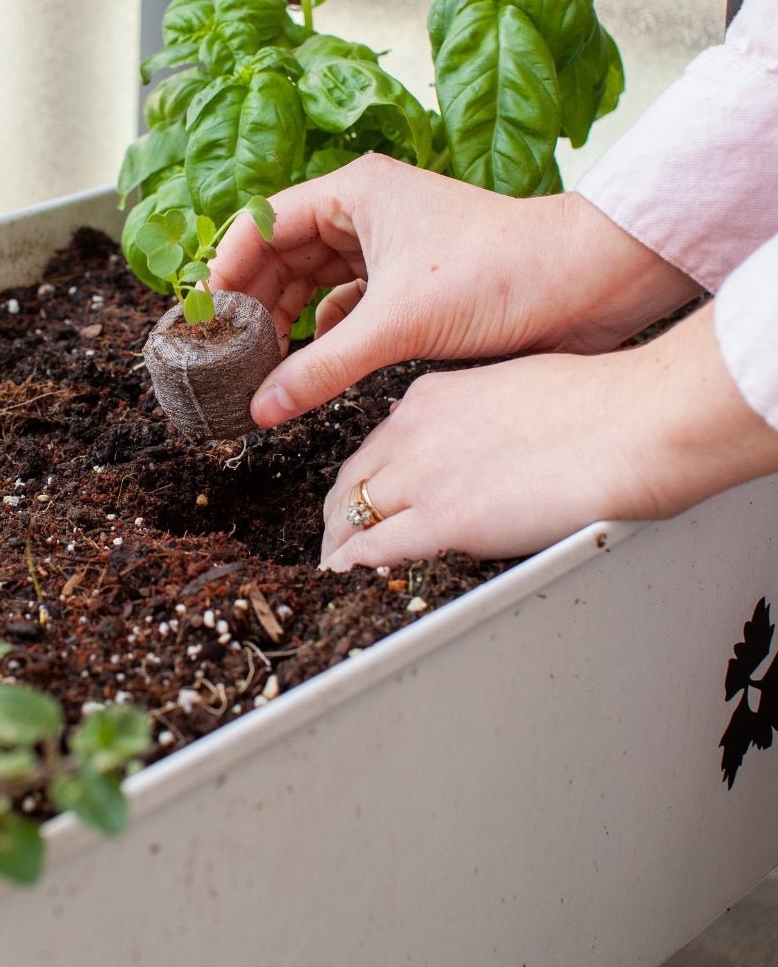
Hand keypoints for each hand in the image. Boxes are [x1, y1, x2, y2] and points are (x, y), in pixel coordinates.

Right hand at [208, 154, 698, 427]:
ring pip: (313, 283)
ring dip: (287, 321)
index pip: (262, 223)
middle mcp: (365, 213)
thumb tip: (262, 407)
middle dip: (254, 302)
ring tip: (260, 364)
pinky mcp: (410, 282)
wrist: (588, 284)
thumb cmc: (502, 272)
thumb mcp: (396, 323)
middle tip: (227, 351)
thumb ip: (321, 368)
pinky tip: (311, 363)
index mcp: (354, 193)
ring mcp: (388, 246)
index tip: (203, 314)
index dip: (227, 267)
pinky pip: (347, 306)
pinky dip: (326, 334)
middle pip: (282, 255)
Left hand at [319, 303, 777, 569]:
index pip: (373, 446)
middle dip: (338, 515)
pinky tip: (343, 579)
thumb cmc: (601, 404)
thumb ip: (477, 419)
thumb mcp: (513, 390)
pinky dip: (352, 566)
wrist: (634, 420)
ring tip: (335, 570)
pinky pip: (375, 549)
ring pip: (352, 514)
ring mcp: (424, 475)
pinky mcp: (445, 519)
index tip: (359, 502)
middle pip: (350, 480)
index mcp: (430, 398)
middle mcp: (413, 430)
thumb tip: (479, 447)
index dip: (361, 481)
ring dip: (339, 546)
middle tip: (338, 543)